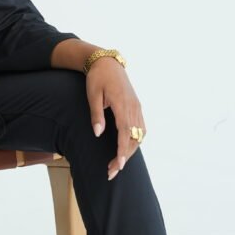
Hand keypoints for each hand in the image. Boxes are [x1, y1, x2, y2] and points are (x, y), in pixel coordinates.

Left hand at [86, 58, 145, 179]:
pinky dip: (135, 141)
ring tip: (117, 164)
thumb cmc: (97, 78)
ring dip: (130, 151)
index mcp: (122, 104)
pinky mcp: (137, 107)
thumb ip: (96, 114)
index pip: (125, 132)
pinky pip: (141, 128)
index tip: (119, 166)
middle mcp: (133, 107)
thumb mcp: (93, 95)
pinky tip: (127, 148)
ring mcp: (137, 107)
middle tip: (111, 172)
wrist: (108, 62)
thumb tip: (97, 133)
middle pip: (134, 138)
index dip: (123, 151)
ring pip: (139, 135)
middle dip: (124, 157)